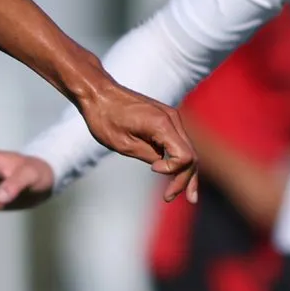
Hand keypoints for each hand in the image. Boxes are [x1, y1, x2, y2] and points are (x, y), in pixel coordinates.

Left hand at [73, 80, 198, 202]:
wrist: (98, 93)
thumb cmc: (105, 117)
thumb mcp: (124, 143)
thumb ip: (149, 155)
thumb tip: (165, 167)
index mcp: (162, 124)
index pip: (185, 156)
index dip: (174, 171)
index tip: (153, 170)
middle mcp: (172, 118)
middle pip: (191, 155)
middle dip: (184, 179)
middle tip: (169, 197)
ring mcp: (171, 117)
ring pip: (188, 150)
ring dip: (186, 172)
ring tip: (188, 195)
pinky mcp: (166, 118)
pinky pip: (179, 142)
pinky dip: (179, 160)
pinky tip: (177, 176)